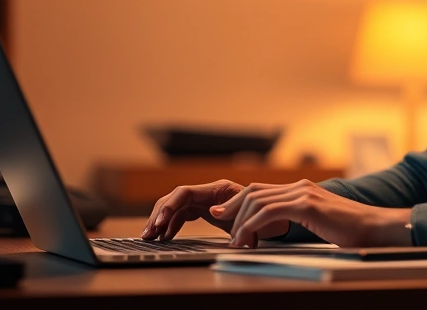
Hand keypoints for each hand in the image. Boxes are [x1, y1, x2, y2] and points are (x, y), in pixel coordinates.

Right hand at [140, 179, 288, 240]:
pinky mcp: (206, 210)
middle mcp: (209, 192)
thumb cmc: (267, 216)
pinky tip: (165, 237)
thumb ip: (235, 213)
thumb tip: (214, 213)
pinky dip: (172, 224)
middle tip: (147, 234)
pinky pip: (183, 215)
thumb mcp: (252, 216)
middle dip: (158, 215)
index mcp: (218, 189)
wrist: (278, 218)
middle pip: (175, 199)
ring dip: (161, 221)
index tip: (159, 225)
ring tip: (150, 237)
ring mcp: (207, 200)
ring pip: (176, 207)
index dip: (169, 207)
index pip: (185, 193)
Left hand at [211, 179, 412, 247]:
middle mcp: (300, 186)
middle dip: (232, 206)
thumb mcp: (319, 222)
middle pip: (254, 191)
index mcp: (302, 190)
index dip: (239, 201)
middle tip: (218, 222)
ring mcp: (304, 193)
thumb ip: (299, 220)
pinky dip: (253, 225)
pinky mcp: (307, 204)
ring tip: (235, 240)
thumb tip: (277, 231)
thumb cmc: (352, 230)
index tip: (224, 214)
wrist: (376, 227)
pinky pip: (270, 212)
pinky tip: (248, 238)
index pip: (262, 191)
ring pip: (258, 200)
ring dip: (241, 221)